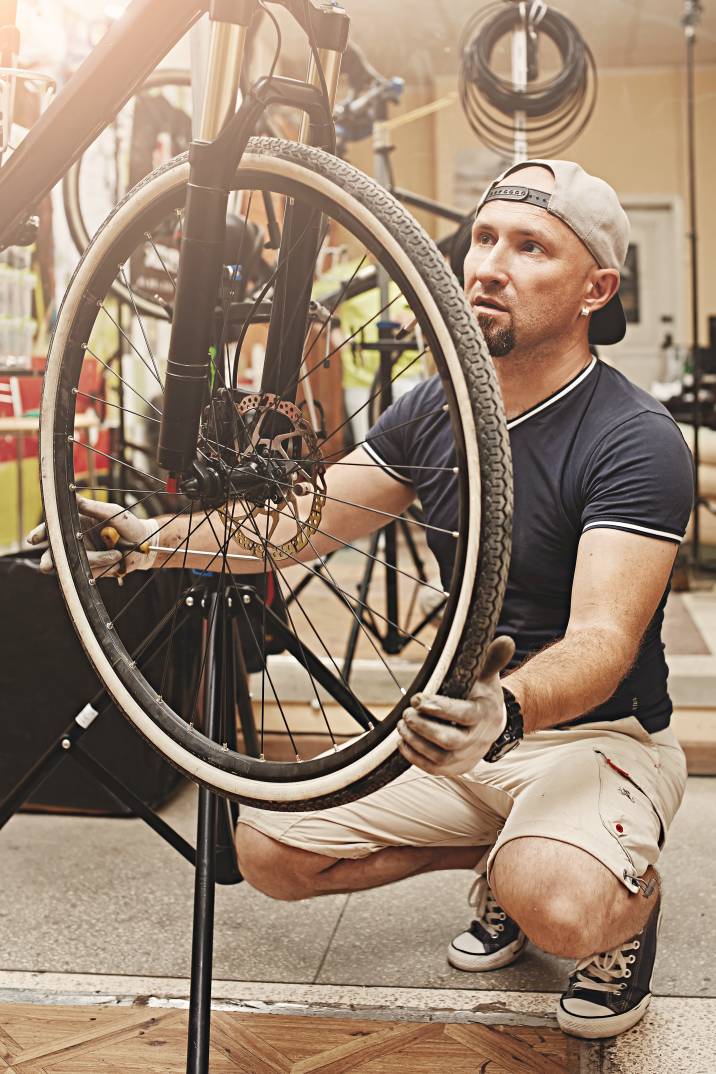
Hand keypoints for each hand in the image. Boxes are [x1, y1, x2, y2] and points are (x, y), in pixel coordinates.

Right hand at [26, 497, 158, 577]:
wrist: (144, 547)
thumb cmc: (128, 526)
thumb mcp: (112, 512)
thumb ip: (93, 507)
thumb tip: (74, 497)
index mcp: (75, 524)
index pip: (53, 528)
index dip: (41, 534)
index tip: (33, 539)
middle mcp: (74, 542)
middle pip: (53, 553)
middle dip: (49, 559)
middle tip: (47, 565)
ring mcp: (82, 557)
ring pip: (74, 564)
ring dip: (95, 559)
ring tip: (116, 554)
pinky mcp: (91, 571)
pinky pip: (88, 572)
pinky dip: (104, 566)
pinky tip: (117, 559)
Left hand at [397, 636, 515, 775]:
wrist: (492, 722)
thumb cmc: (482, 694)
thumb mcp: (487, 675)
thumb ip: (493, 659)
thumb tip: (505, 640)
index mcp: (485, 714)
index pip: (463, 715)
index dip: (439, 708)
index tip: (418, 699)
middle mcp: (478, 739)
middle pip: (449, 741)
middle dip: (424, 727)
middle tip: (407, 713)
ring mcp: (466, 757)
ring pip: (439, 757)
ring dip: (416, 741)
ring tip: (403, 724)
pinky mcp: (455, 768)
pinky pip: (433, 769)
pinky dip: (415, 757)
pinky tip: (403, 741)